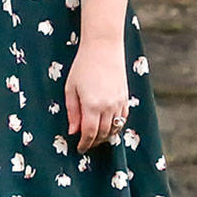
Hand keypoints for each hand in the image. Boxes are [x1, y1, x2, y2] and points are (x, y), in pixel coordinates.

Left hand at [65, 37, 130, 152]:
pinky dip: (116, 126)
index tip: (79, 148)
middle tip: (86, 144)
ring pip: (114, 128)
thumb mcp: (71, 89)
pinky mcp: (125, 98)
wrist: (103, 48)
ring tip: (96, 138)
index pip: (89, 133)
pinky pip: (122, 119)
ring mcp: (119, 103)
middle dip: (94, 142)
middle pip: (103, 134)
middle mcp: (108, 107)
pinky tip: (108, 127)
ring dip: (105, 136)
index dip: (84, 144)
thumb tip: (73, 131)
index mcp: (92, 105)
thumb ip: (73, 112)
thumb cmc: (82, 66)